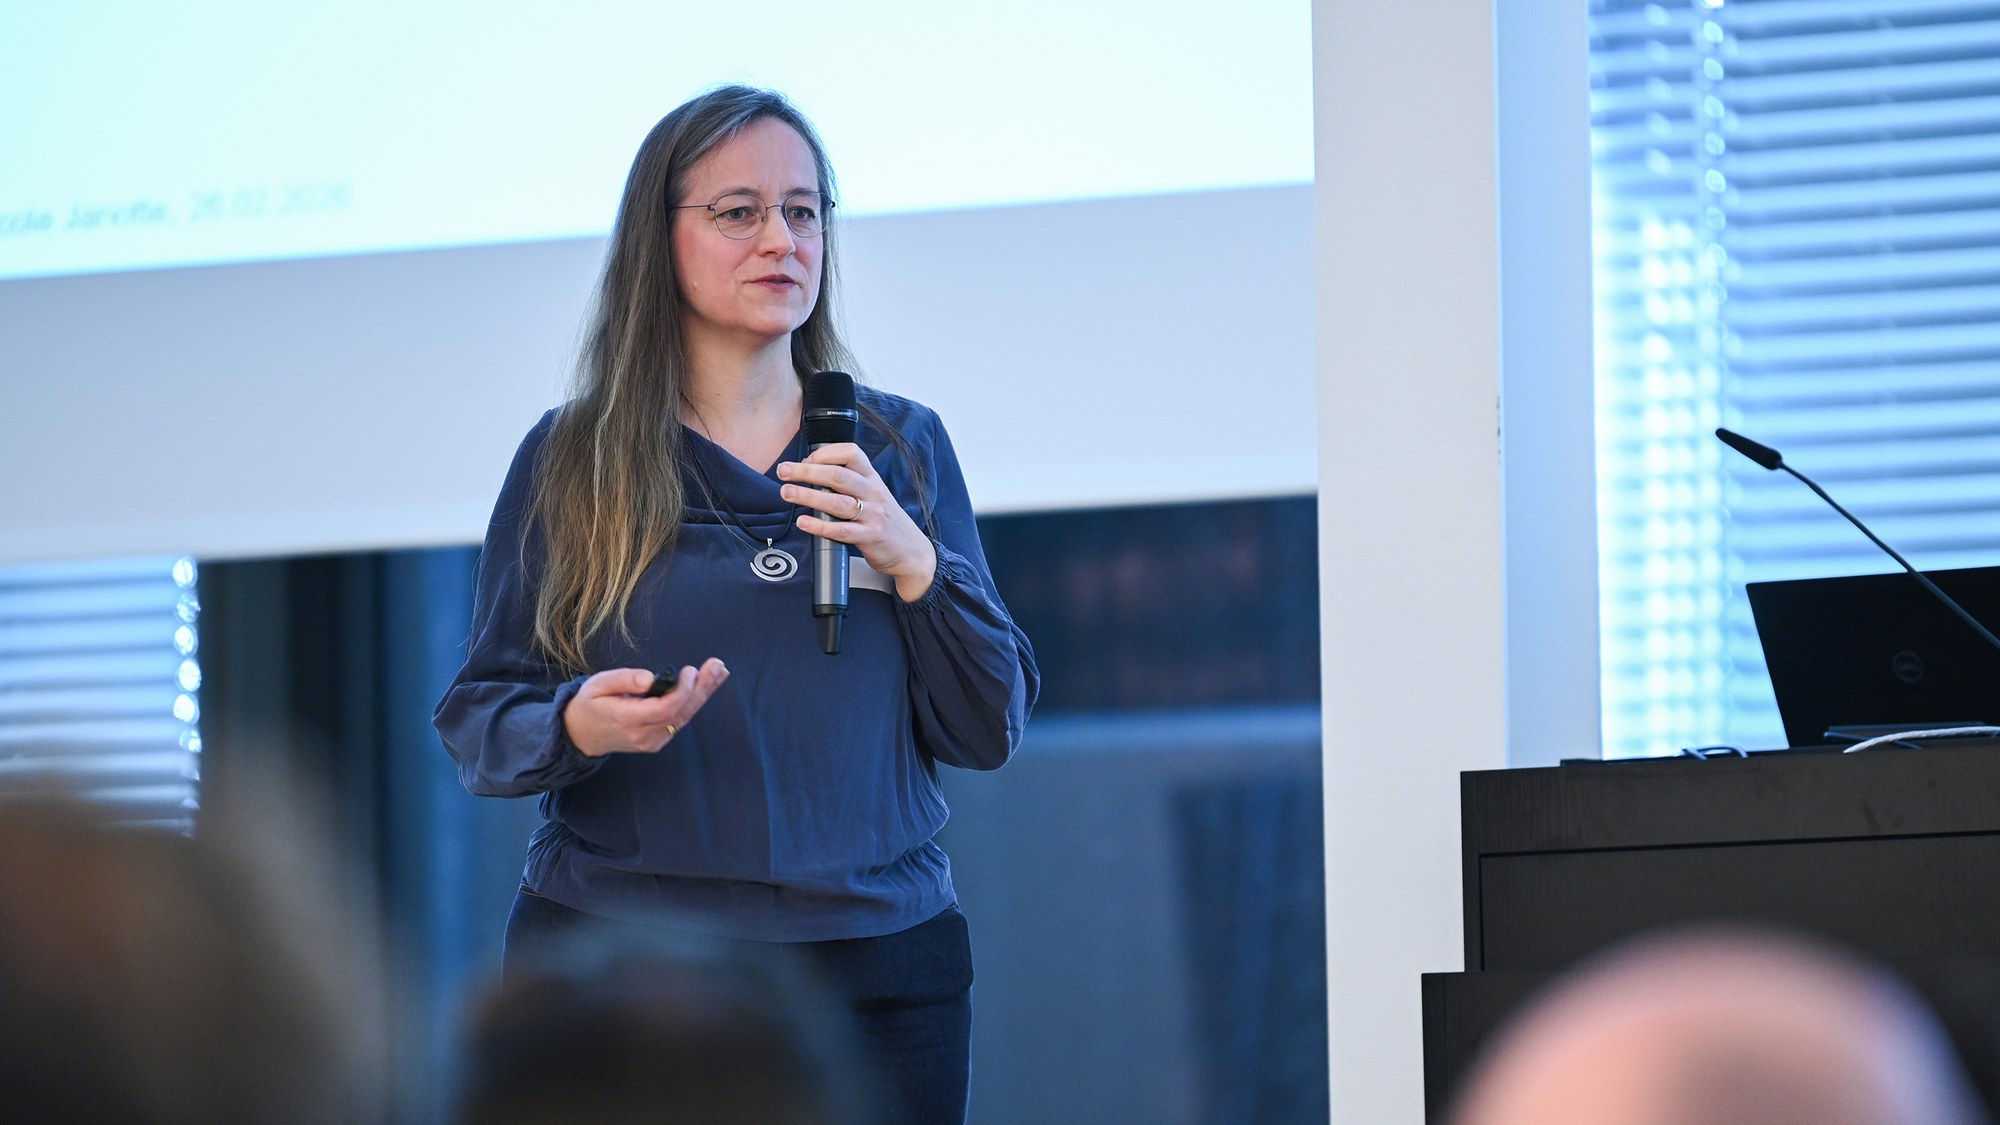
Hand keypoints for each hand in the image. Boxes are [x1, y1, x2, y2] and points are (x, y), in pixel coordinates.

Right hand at [562, 658, 728, 756]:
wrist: (581, 734)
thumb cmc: (589, 704)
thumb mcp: (597, 685)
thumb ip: (624, 680)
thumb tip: (650, 678)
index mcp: (627, 720)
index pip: (665, 708)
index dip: (683, 690)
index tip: (691, 670)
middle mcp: (643, 735)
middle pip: (681, 713)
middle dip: (702, 688)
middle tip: (718, 666)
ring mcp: (652, 741)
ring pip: (684, 717)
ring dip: (703, 693)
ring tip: (719, 671)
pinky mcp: (657, 742)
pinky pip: (679, 721)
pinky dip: (694, 703)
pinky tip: (706, 686)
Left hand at [778, 443, 937, 601]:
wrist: (911, 550)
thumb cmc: (885, 520)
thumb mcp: (872, 494)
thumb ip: (849, 484)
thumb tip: (811, 473)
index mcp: (872, 478)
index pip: (851, 453)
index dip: (825, 453)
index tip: (805, 459)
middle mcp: (873, 492)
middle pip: (838, 475)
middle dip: (807, 471)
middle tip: (784, 471)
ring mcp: (873, 515)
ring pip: (837, 502)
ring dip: (808, 495)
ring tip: (787, 493)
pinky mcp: (870, 537)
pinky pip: (841, 530)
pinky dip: (820, 525)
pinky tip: (803, 522)